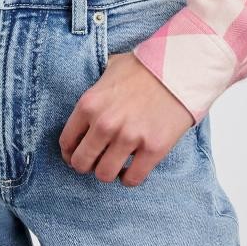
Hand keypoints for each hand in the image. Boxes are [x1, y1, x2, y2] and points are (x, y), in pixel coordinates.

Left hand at [58, 51, 195, 186]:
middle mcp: (105, 123)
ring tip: (116, 164)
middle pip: (81, 163)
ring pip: (104, 175)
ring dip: (108, 172)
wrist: (179, 68)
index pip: (67, 142)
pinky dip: (130, 178)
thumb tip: (89, 105)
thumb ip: (95, 90)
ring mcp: (129, 137)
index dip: (70, 152)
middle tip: (97, 161)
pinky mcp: (153, 148)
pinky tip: (133, 168)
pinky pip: (132, 179)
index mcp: (89, 104)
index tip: (77, 154)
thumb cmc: (144, 67)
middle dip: (87, 165)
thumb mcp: (109, 69)